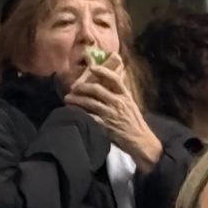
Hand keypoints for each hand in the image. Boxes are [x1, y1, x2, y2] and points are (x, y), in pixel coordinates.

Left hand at [63, 55, 161, 170]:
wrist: (140, 140)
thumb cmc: (134, 122)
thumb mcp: (131, 104)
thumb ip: (121, 92)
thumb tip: (117, 76)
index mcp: (125, 96)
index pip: (114, 79)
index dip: (103, 71)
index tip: (92, 67)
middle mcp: (118, 103)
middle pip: (97, 89)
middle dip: (82, 87)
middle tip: (73, 88)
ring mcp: (111, 114)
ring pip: (90, 102)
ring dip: (76, 100)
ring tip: (67, 99)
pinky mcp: (106, 126)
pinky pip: (89, 117)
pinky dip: (80, 114)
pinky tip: (73, 112)